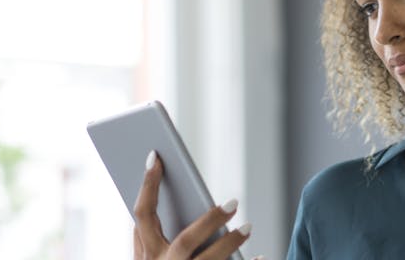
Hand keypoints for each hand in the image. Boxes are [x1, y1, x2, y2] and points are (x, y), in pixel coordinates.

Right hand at [133, 150, 257, 259]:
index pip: (143, 214)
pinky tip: (261, 258)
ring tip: (248, 227)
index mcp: (147, 256)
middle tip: (233, 202)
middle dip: (209, 221)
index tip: (156, 156)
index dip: (147, 185)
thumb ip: (148, 240)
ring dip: (230, 245)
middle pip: (185, 242)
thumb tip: (157, 200)